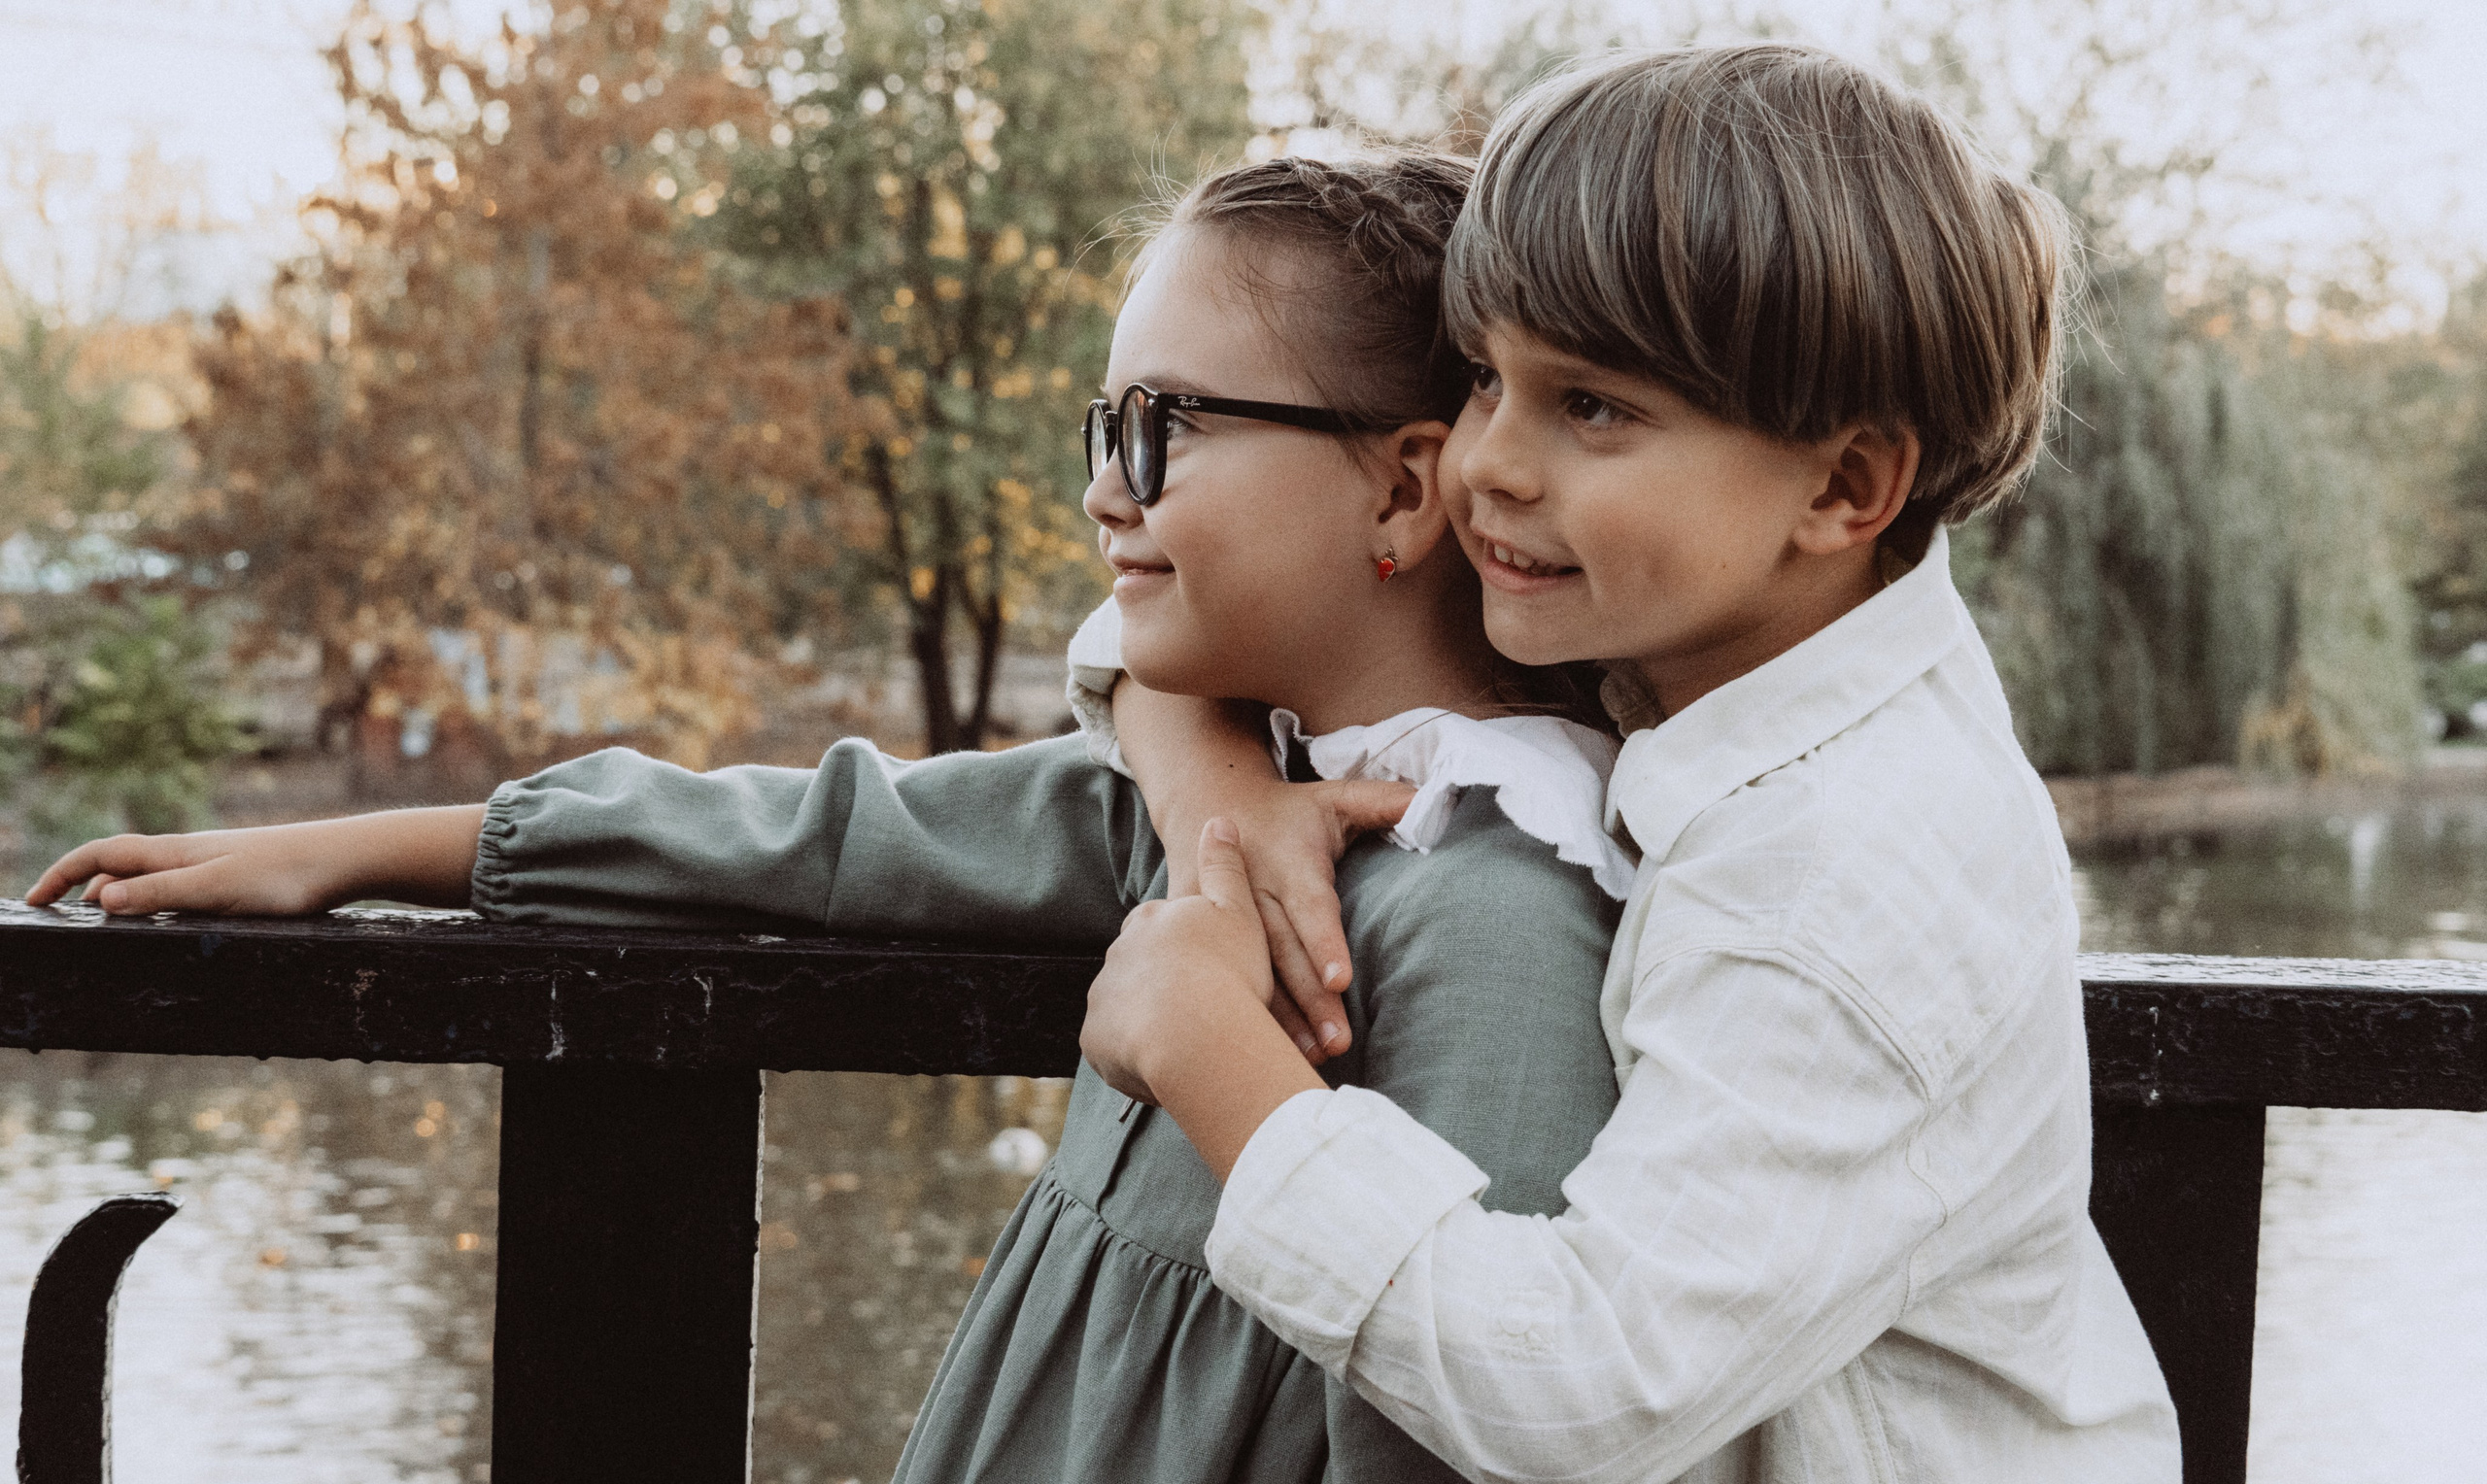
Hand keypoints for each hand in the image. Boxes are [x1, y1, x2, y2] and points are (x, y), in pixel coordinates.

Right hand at [23, 805, 487, 915]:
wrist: (350, 859)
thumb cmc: (286, 875)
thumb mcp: (216, 890)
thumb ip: (160, 895)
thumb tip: (101, 900)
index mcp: (175, 852)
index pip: (101, 855)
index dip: (62, 875)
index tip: (32, 902)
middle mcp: (190, 852)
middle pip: (122, 865)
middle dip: (84, 887)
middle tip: (58, 918)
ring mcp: (217, 862)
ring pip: (153, 877)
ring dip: (122, 897)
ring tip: (102, 926)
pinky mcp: (242, 876)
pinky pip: (184, 888)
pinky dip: (159, 902)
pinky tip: (170, 921)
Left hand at [1083, 819, 1323, 1178]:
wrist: (1195, 1034)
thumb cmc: (1226, 970)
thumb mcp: (1237, 909)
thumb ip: (1225, 865)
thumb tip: (1218, 817)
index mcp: (1150, 921)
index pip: (1165, 929)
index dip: (1194, 952)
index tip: (1219, 972)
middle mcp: (1118, 954)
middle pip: (1144, 971)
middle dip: (1170, 989)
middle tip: (1210, 1014)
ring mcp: (1102, 997)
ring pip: (1129, 1010)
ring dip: (1153, 1025)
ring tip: (1193, 1047)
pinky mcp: (1094, 1040)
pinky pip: (1116, 1049)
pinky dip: (1138, 1057)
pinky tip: (1171, 1067)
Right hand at [1110, 684, 1411, 1064]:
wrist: (1208, 804)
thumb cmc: (1289, 812)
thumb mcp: (1334, 798)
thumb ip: (1384, 801)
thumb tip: (1436, 799)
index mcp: (1288, 859)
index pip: (1310, 905)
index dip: (1324, 941)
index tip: (1342, 980)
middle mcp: (1252, 887)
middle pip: (1282, 950)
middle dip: (1309, 998)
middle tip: (1338, 1041)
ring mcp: (1218, 913)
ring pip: (1248, 972)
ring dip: (1279, 1016)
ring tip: (1310, 1055)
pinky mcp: (1197, 933)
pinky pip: (1219, 977)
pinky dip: (1242, 1012)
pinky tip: (1263, 1048)